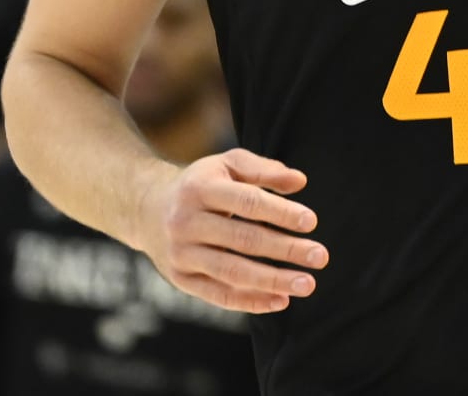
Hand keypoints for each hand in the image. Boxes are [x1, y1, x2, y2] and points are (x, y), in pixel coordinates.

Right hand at [135, 147, 327, 314]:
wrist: (146, 209)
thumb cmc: (200, 184)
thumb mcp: (226, 165)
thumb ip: (263, 169)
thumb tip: (299, 181)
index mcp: (200, 188)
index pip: (246, 201)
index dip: (279, 212)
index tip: (311, 221)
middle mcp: (186, 222)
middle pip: (242, 240)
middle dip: (285, 249)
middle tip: (320, 256)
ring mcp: (181, 254)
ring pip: (232, 272)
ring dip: (273, 281)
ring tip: (307, 284)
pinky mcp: (181, 279)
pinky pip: (219, 295)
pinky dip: (251, 302)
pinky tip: (281, 301)